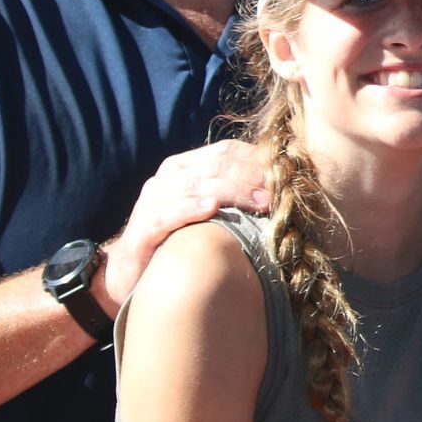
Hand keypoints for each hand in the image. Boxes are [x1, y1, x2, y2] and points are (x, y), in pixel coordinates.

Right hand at [100, 141, 268, 315]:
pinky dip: (189, 208)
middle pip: (216, 166)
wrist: (134, 270)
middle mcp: (168, 177)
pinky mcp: (142, 227)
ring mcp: (152, 200)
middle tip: (281, 192)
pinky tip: (211, 209)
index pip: (227, 151)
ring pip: (196, 186)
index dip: (258, 160)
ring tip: (261, 202)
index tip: (288, 174)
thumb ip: (235, 196)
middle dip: (251, 177)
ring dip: (232, 192)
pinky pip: (167, 213)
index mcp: (186, 166)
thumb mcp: (212, 213)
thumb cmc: (182, 238)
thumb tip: (282, 191)